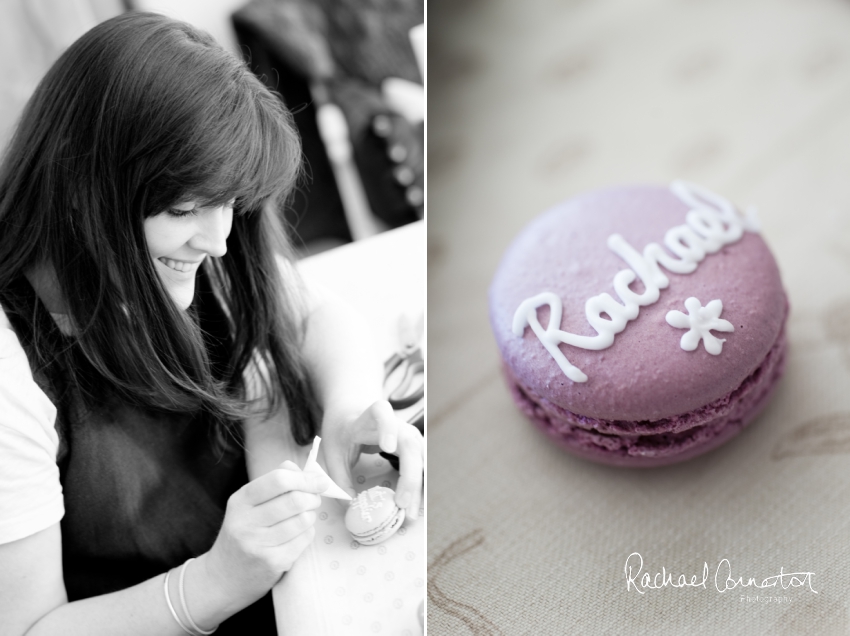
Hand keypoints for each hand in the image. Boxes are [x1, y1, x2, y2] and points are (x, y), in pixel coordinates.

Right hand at [202, 462, 328, 608]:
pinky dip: (307, 534)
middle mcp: (246, 522)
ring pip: (303, 520)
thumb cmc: (242, 534)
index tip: (319, 481)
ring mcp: (258, 545)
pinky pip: (304, 540)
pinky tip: (297, 536)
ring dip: (310, 516)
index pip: (278, 480)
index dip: (304, 478)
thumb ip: (273, 483)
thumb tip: (302, 469)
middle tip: (314, 500)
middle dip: (313, 497)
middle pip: (295, 500)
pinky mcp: (272, 563)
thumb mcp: (248, 505)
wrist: (223, 578)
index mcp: (240, 501)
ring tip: (303, 518)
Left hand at [321, 399, 423, 519]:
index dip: (388, 428)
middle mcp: (396, 423)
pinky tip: (412, 507)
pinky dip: (418, 488)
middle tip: (401, 504)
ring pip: (420, 460)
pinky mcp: (415, 448)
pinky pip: (421, 468)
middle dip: (409, 476)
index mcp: (370, 416)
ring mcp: (409, 435)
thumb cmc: (343, 433)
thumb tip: (351, 508)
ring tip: (409, 514)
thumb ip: (339, 480)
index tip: (388, 447)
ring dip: (417, 488)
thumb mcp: (332, 453)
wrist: (353, 416)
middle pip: (409, 445)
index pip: (381, 412)